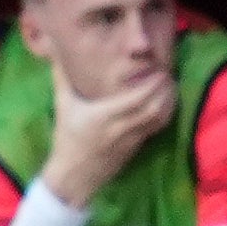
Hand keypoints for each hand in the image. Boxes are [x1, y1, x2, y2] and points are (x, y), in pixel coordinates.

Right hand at [41, 66, 176, 208]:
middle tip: (168, 74)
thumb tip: (55, 49)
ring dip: (170, 101)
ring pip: (161, 118)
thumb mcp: (63, 107)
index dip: (153, 83)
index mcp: (104, 116)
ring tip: (171, 86)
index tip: (158, 69)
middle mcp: (122, 127)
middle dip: (166, 89)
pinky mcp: (138, 146)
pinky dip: (166, 113)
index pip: (137, 98)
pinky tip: (166, 103)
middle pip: (155, 107)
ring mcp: (133, 138)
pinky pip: (158, 127)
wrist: (74, 176)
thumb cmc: (67, 139)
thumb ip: (62, 78)